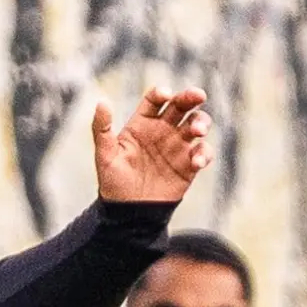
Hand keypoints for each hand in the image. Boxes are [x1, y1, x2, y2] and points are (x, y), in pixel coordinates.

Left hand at [93, 85, 212, 203]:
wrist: (128, 213)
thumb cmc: (113, 182)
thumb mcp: (104, 155)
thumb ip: (102, 128)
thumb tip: (102, 102)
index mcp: (142, 124)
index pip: (155, 100)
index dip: (161, 93)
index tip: (165, 95)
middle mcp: (162, 130)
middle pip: (181, 105)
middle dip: (191, 97)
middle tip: (198, 96)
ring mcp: (177, 146)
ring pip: (197, 123)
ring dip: (202, 122)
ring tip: (197, 131)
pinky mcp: (189, 165)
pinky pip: (203, 152)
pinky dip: (204, 154)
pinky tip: (197, 162)